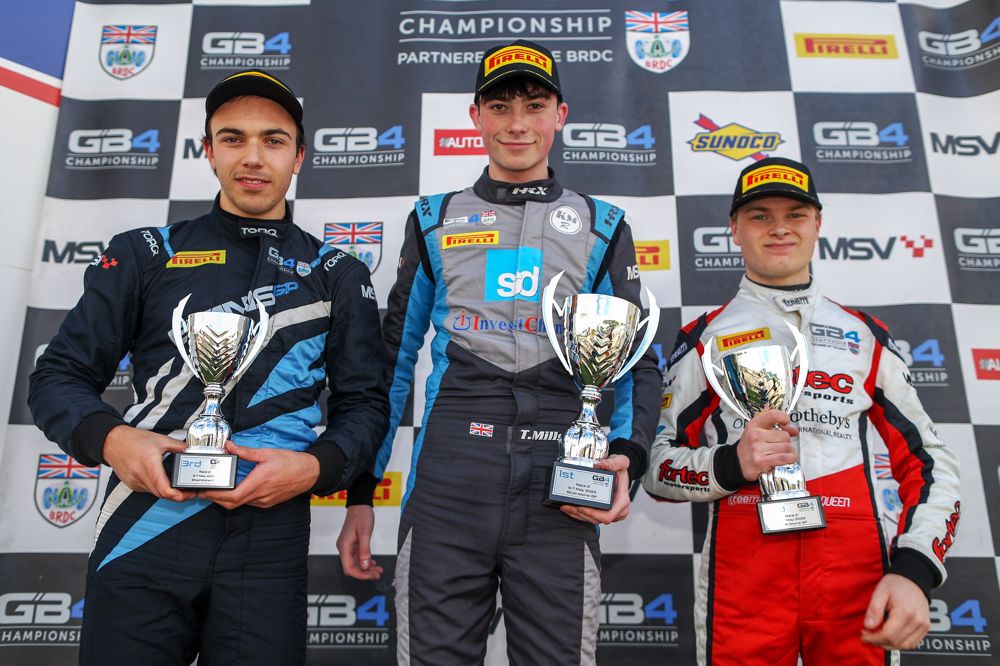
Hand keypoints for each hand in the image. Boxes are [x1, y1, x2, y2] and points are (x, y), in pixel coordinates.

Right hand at [102, 425, 194, 501]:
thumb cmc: (133, 440)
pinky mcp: (132, 484)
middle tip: (191, 493)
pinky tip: (166, 484)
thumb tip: (190, 450)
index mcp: (149, 463)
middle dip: (177, 496)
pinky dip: (159, 489)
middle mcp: (140, 475)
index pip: (162, 486)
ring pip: (155, 493)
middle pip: (161, 493)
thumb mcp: (160, 439)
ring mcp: (135, 482)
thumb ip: (178, 446)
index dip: (174, 494)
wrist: (112, 442)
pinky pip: (148, 490)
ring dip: (168, 493)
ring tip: (181, 489)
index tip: (185, 495)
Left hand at [200, 441, 318, 509]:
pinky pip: (249, 503)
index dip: (215, 495)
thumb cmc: (292, 463)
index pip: (232, 496)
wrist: (309, 473)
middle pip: (231, 504)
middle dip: (216, 499)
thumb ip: (246, 452)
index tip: (205, 491)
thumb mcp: (267, 453)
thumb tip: (230, 446)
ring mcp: (264, 501)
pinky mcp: (267, 503)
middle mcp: (260, 495)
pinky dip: (238, 499)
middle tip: (205, 491)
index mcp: (259, 482)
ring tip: (217, 489)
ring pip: (240, 504)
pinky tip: (236, 489)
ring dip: (227, 499)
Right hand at [337, 505, 382, 579]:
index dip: (360, 575)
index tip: (371, 576)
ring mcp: (348, 546)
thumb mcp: (365, 533)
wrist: (360, 504)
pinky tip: (373, 563)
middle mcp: (344, 548)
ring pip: (356, 563)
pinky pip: (358, 556)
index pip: (349, 568)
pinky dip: (366, 561)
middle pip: (352, 567)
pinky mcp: (353, 544)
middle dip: (365, 573)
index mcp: (344, 547)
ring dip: (367, 568)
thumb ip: (364, 550)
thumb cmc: (361, 515)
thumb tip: (365, 565)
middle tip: (378, 574)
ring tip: (378, 570)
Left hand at [560, 454, 630, 524]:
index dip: (593, 514)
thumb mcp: (621, 462)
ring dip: (578, 515)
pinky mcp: (604, 513)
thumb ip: (614, 463)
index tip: (581, 507)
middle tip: (568, 506)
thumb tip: (603, 465)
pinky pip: (591, 517)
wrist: (620, 473)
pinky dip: (579, 514)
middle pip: (597, 519)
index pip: (608, 515)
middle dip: (581, 514)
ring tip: (566, 507)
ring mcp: (611, 513)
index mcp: (622, 501)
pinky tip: (570, 508)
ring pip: (592, 520)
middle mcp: (618, 510)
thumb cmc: (621, 471)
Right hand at [736, 409, 798, 481]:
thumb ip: (776, 427)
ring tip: (782, 454)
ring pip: (787, 447)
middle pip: (785, 435)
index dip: (783, 417)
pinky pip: (785, 458)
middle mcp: (755, 436)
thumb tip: (794, 431)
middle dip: (786, 442)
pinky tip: (785, 460)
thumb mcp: (758, 431)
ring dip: (789, 452)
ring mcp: (758, 449)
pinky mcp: (762, 462)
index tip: (785, 422)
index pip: (773, 415)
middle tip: (780, 446)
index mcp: (754, 425)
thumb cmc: (751, 447)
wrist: (738, 463)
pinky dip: (789, 460)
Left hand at [861, 574, 930, 649]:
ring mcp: (923, 625)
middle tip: (867, 635)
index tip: (864, 635)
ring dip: (888, 645)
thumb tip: (868, 626)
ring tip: (877, 636)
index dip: (874, 638)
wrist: (913, 579)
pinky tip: (889, 637)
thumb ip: (874, 609)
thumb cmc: (896, 583)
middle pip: (896, 642)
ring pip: (904, 645)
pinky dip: (899, 643)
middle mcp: (917, 621)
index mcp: (905, 612)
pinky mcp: (925, 628)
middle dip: (878, 642)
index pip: (888, 635)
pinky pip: (912, 643)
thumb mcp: (880, 592)